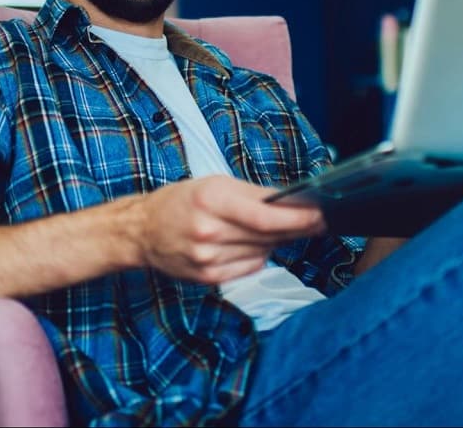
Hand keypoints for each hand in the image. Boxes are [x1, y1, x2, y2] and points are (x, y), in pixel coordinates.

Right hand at [133, 175, 325, 283]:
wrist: (142, 231)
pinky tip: (250, 245)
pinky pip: (249, 268)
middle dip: (295, 229)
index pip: (265, 215)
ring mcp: (208, 258)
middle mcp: (209, 230)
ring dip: (275, 242)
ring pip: (262, 253)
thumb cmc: (180, 201)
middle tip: (316, 222)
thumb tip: (291, 205)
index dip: (297, 218)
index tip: (320, 216)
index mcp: (210, 199)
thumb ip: (252, 195)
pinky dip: (256, 256)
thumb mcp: (213, 184)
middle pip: (267, 235)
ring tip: (277, 231)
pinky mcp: (208, 277)